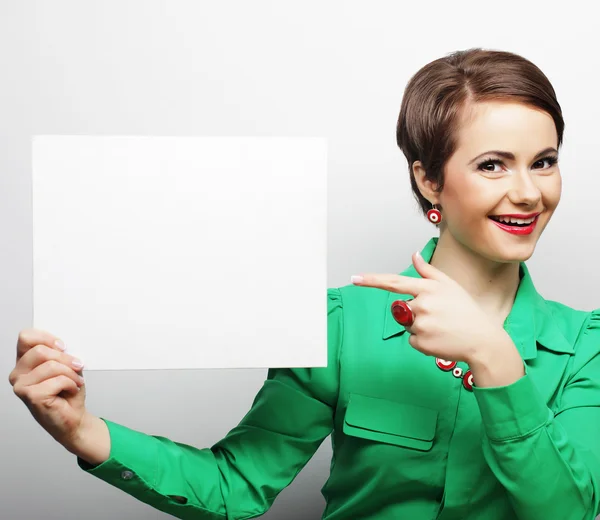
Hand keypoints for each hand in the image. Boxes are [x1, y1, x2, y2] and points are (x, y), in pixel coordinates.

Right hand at [8, 329, 87, 451]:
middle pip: (40, 350)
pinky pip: (57, 380)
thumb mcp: (67, 366)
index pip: (26, 337)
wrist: (74, 417)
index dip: (46, 338)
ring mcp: (21, 386)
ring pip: (51, 365)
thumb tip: (64, 346)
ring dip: (70, 373)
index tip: (63, 346)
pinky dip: (71, 383)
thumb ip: (61, 353)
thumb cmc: (68, 393)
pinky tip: (71, 390)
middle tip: (77, 366)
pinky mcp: (30, 396)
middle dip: (65, 358)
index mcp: (25, 362)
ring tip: (75, 381)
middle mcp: (18, 373)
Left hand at [352, 251, 507, 364]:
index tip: (355, 278)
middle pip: (400, 308)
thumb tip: (413, 256)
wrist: (482, 340)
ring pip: (406, 324)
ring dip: (418, 326)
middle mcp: (421, 305)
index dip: (372, 280)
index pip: (394, 282)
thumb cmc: (466, 310)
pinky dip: (422, 340)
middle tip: (435, 315)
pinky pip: (411, 339)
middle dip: (412, 311)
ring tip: (440, 326)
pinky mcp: (420, 342)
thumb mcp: (449, 285)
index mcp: (427, 288)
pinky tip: (439, 338)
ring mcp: (420, 324)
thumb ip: (428, 271)